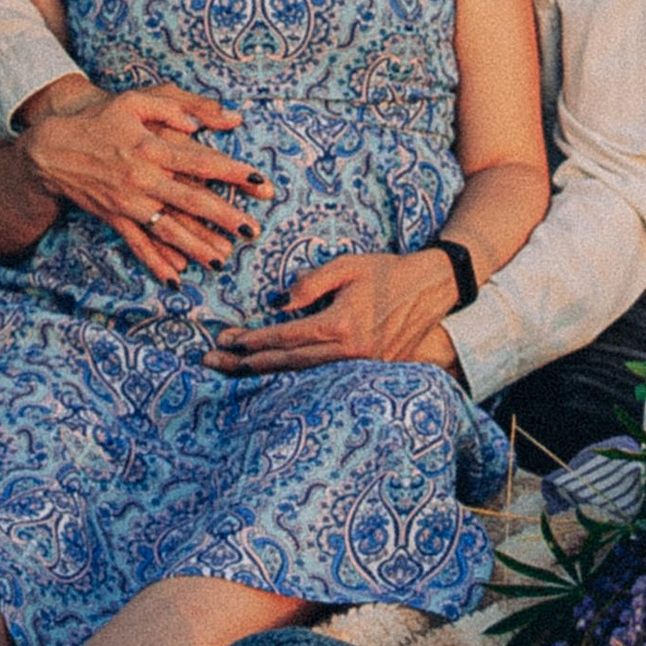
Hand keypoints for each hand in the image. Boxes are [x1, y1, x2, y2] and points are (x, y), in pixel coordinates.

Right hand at [14, 77, 271, 287]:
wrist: (51, 150)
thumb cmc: (98, 120)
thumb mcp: (134, 100)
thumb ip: (174, 105)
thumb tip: (208, 120)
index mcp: (151, 147)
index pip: (201, 161)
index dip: (232, 172)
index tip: (260, 181)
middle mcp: (143, 179)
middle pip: (191, 201)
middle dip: (224, 216)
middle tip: (252, 230)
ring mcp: (128, 203)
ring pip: (168, 229)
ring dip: (197, 246)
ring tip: (224, 260)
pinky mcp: (114, 219)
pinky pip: (139, 245)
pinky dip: (156, 263)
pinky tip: (176, 279)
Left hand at [204, 250, 460, 372]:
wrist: (432, 289)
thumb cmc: (387, 272)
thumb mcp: (348, 266)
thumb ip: (312, 282)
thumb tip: (281, 304)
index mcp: (341, 325)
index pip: (285, 337)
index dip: (252, 339)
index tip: (226, 338)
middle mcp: (349, 353)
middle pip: (286, 364)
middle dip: (245, 364)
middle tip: (212, 362)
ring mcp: (360, 367)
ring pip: (302, 376)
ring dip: (264, 375)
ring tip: (232, 372)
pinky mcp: (368, 373)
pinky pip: (322, 378)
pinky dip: (293, 379)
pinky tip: (272, 378)